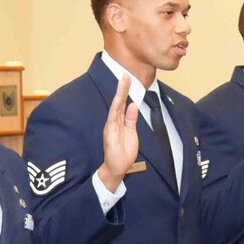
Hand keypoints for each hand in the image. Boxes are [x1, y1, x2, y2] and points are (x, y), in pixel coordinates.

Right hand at [97, 75, 139, 190]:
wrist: (117, 168)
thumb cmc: (123, 153)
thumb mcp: (132, 133)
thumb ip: (131, 119)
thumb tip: (133, 105)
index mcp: (120, 121)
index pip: (123, 103)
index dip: (125, 91)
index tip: (128, 79)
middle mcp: (114, 121)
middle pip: (118, 102)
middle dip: (122, 88)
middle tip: (126, 75)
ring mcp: (111, 126)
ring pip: (115, 107)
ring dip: (119, 94)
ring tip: (123, 82)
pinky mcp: (110, 133)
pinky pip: (113, 118)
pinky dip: (116, 108)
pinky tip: (119, 100)